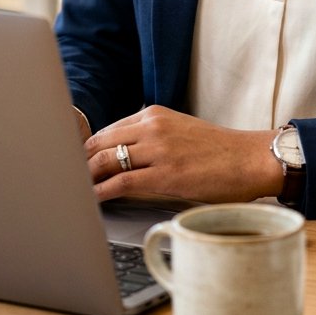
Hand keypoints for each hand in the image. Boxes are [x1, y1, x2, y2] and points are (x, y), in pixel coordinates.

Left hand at [84, 105, 283, 204]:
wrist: (250, 158)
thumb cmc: (219, 151)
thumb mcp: (180, 132)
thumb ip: (151, 139)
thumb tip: (123, 159)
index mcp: (154, 114)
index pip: (107, 131)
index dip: (86, 150)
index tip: (74, 165)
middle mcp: (152, 126)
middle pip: (99, 144)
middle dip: (79, 163)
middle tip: (65, 180)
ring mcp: (158, 149)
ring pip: (105, 161)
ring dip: (85, 178)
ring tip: (72, 192)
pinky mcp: (165, 174)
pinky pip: (121, 183)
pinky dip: (100, 192)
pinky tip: (91, 200)